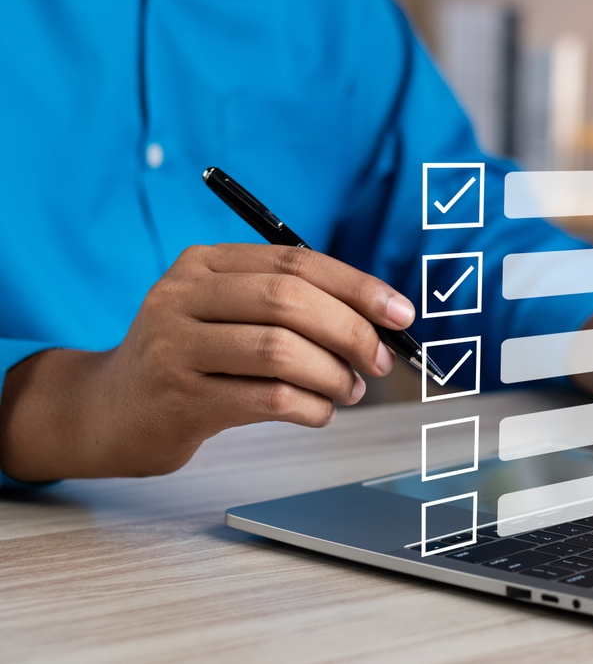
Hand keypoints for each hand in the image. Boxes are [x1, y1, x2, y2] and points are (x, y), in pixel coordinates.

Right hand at [0, 244, 415, 480]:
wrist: (109, 410)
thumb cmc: (189, 360)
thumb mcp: (224, 313)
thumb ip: (287, 306)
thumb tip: (376, 321)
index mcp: (204, 263)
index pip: (296, 261)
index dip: (358, 286)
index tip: (401, 314)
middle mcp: (183, 295)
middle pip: (290, 301)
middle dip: (351, 332)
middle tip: (380, 362)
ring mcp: (175, 346)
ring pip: (280, 350)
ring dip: (333, 375)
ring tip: (349, 391)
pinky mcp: (178, 398)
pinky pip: (267, 398)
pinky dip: (311, 407)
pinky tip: (319, 412)